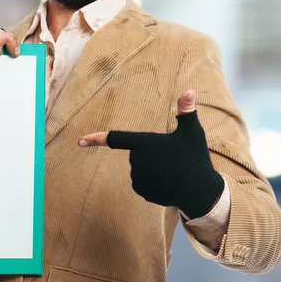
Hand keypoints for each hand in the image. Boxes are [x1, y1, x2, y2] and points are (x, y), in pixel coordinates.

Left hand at [78, 90, 223, 218]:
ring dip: (152, 169)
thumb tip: (189, 90)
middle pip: (136, 154)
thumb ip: (186, 111)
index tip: (79, 141)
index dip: (96, 138)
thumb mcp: (192, 132)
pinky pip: (142, 183)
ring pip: (139, 169)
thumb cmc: (195, 157)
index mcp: (143, 143)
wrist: (200, 191)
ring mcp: (138, 178)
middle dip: (149, 154)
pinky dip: (153, 182)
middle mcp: (136, 161)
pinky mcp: (142, 191)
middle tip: (171, 158)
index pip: (115, 138)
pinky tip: (168, 183)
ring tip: (171, 171)